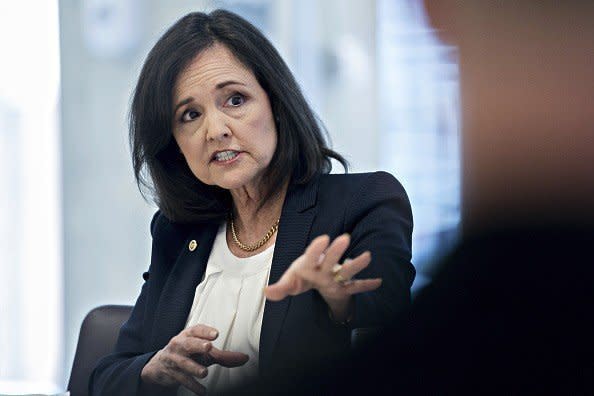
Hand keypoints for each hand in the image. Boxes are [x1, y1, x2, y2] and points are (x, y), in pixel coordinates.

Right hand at [140, 324, 248, 394]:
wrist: (161, 365)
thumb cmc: (189, 354)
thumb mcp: (204, 352)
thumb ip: (224, 355)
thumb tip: (244, 358)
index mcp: (189, 335)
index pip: (197, 330)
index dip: (206, 331)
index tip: (216, 334)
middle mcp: (180, 344)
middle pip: (188, 344)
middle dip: (198, 345)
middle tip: (208, 347)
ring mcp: (174, 359)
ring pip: (184, 363)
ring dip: (195, 368)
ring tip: (204, 372)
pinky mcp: (172, 374)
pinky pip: (183, 380)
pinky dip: (193, 386)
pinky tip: (202, 391)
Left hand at [264, 234, 381, 319]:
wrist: (316, 278)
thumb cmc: (302, 276)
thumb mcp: (290, 282)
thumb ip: (280, 288)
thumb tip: (267, 292)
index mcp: (309, 264)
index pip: (311, 255)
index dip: (316, 248)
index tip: (323, 239)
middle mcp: (324, 268)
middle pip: (330, 260)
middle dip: (336, 251)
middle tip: (344, 238)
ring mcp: (335, 277)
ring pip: (346, 271)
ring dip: (356, 264)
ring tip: (368, 256)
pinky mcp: (344, 287)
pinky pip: (356, 287)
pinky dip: (366, 285)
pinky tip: (378, 281)